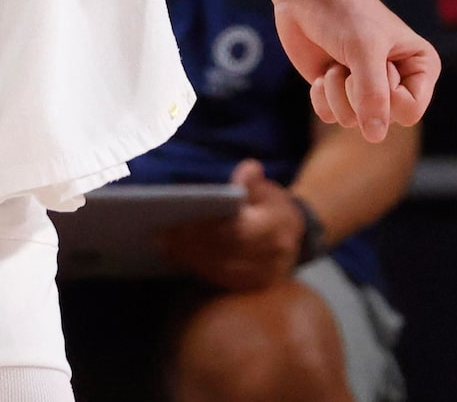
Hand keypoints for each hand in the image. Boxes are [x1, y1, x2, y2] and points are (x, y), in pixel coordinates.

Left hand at [156, 160, 303, 291]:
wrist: (297, 235)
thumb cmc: (274, 207)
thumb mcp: (268, 189)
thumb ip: (254, 181)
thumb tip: (249, 169)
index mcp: (275, 229)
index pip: (236, 232)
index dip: (205, 228)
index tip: (177, 221)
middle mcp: (272, 258)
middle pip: (223, 254)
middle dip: (190, 244)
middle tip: (160, 234)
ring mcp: (264, 277)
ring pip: (220, 271)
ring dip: (189, 258)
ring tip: (163, 244)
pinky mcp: (254, 287)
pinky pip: (222, 281)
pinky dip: (198, 268)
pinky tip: (178, 256)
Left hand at [272, 0, 438, 141]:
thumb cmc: (344, 13)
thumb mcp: (364, 50)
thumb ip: (373, 95)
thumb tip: (375, 137)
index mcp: (420, 68)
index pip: (409, 112)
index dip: (387, 95)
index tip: (377, 63)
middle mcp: (397, 82)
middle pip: (381, 120)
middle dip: (357, 91)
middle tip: (352, 59)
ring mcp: (365, 88)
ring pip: (352, 121)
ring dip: (336, 91)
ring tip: (337, 61)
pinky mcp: (337, 90)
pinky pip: (329, 115)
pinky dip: (320, 94)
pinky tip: (322, 71)